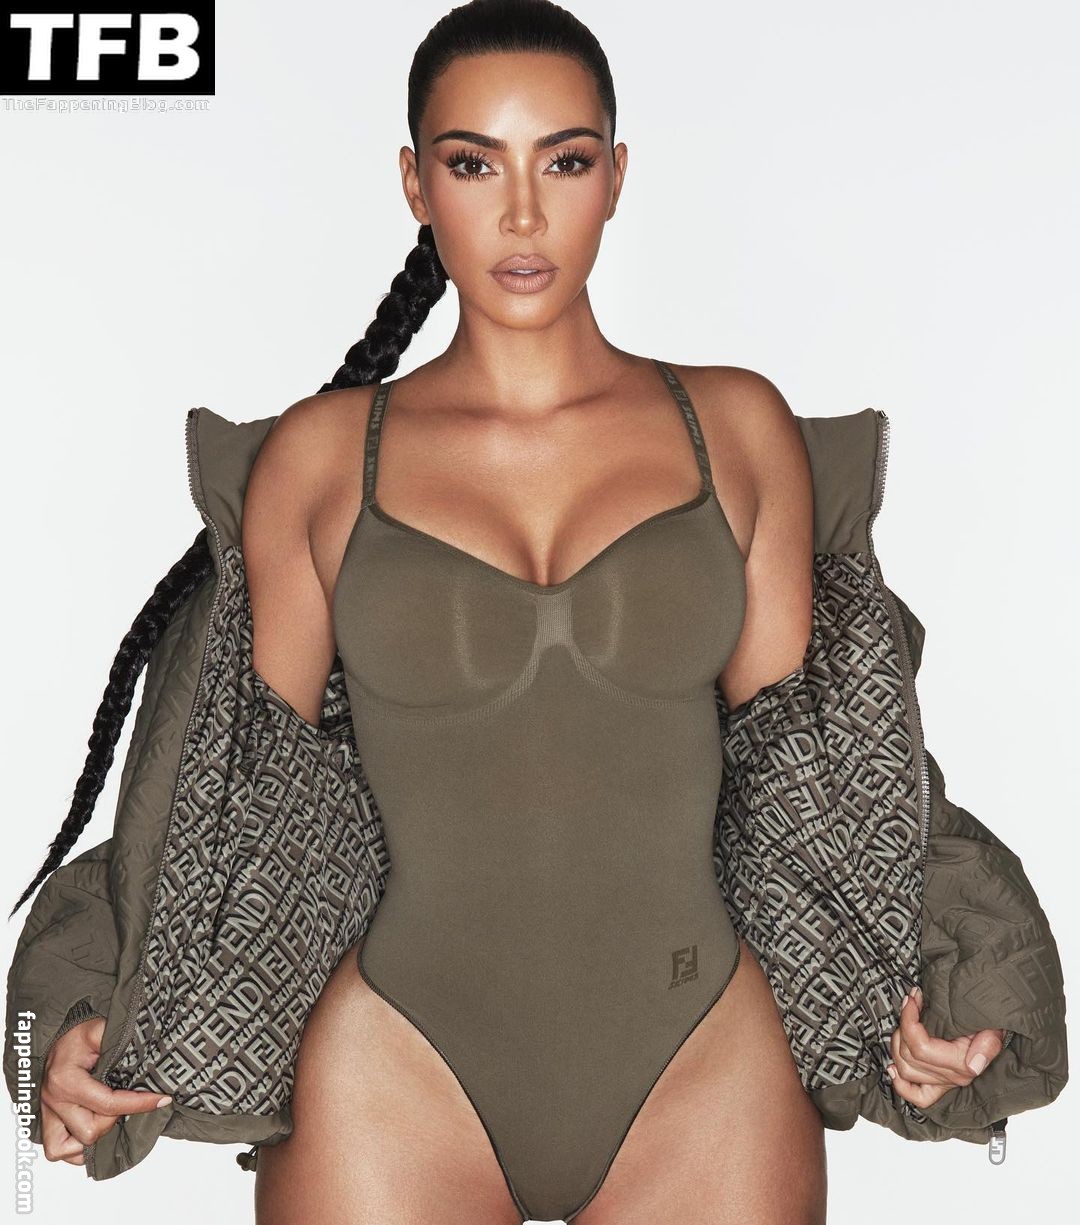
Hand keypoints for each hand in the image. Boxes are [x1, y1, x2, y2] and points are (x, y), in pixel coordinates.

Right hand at [41, 1017, 171, 1165]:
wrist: (57, 1036)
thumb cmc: (76, 1035)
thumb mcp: (99, 1029)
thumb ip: (121, 1037)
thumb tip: (147, 1048)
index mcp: (66, 1080)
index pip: (108, 1104)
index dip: (139, 1104)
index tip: (161, 1100)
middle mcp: (54, 1101)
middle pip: (91, 1130)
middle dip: (114, 1119)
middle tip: (126, 1102)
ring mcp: (48, 1114)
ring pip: (69, 1149)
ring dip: (95, 1135)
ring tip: (110, 1116)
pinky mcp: (46, 1122)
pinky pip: (56, 1150)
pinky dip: (77, 1148)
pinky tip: (95, 1128)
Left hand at [887, 985, 1005, 1109]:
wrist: (995, 1029)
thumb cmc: (990, 1025)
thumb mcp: (993, 1028)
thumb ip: (987, 1045)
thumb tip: (973, 1065)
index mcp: (963, 1065)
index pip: (921, 1047)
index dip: (908, 1021)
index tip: (911, 999)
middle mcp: (952, 1078)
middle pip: (909, 1056)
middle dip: (902, 1026)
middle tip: (909, 1005)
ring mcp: (944, 1083)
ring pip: (906, 1070)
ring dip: (898, 1044)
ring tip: (904, 1022)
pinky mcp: (940, 1086)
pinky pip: (917, 1096)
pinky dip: (901, 1084)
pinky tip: (892, 1068)